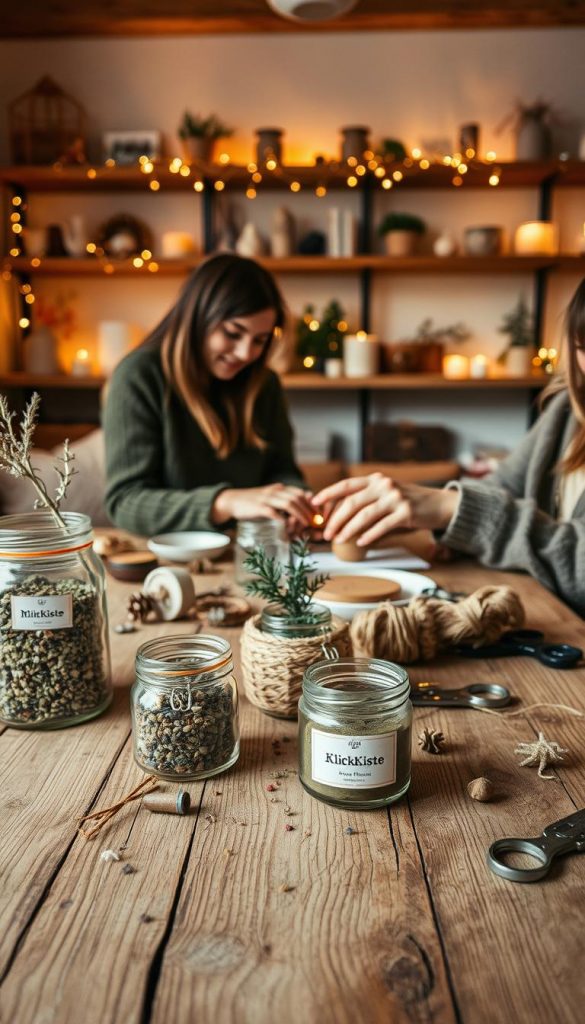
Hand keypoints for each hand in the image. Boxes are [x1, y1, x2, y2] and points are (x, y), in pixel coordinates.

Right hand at [211, 483, 314, 534]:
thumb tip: (300, 511)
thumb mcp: (270, 498)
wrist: (232, 501)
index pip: (300, 492)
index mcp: (279, 488)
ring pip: (288, 503)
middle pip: (297, 497)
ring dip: (300, 514)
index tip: (317, 514)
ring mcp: (266, 498)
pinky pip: (273, 512)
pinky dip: (282, 519)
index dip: (311, 503)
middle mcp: (275, 491)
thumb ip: (283, 502)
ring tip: (306, 524)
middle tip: (315, 521)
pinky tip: (288, 526)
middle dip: (308, 510)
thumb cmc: (253, 503)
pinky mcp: (258, 507)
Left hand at [312, 473, 459, 546]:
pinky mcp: (405, 512)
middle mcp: (384, 485)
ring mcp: (395, 498)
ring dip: (348, 529)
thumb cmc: (410, 502)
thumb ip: (368, 500)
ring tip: (339, 540)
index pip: (346, 484)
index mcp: (376, 479)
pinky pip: (382, 526)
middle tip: (326, 532)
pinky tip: (360, 542)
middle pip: (351, 502)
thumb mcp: (387, 494)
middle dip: (335, 519)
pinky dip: (369, 535)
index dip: (328, 493)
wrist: (440, 504)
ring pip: (364, 515)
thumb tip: (341, 516)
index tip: (314, 502)